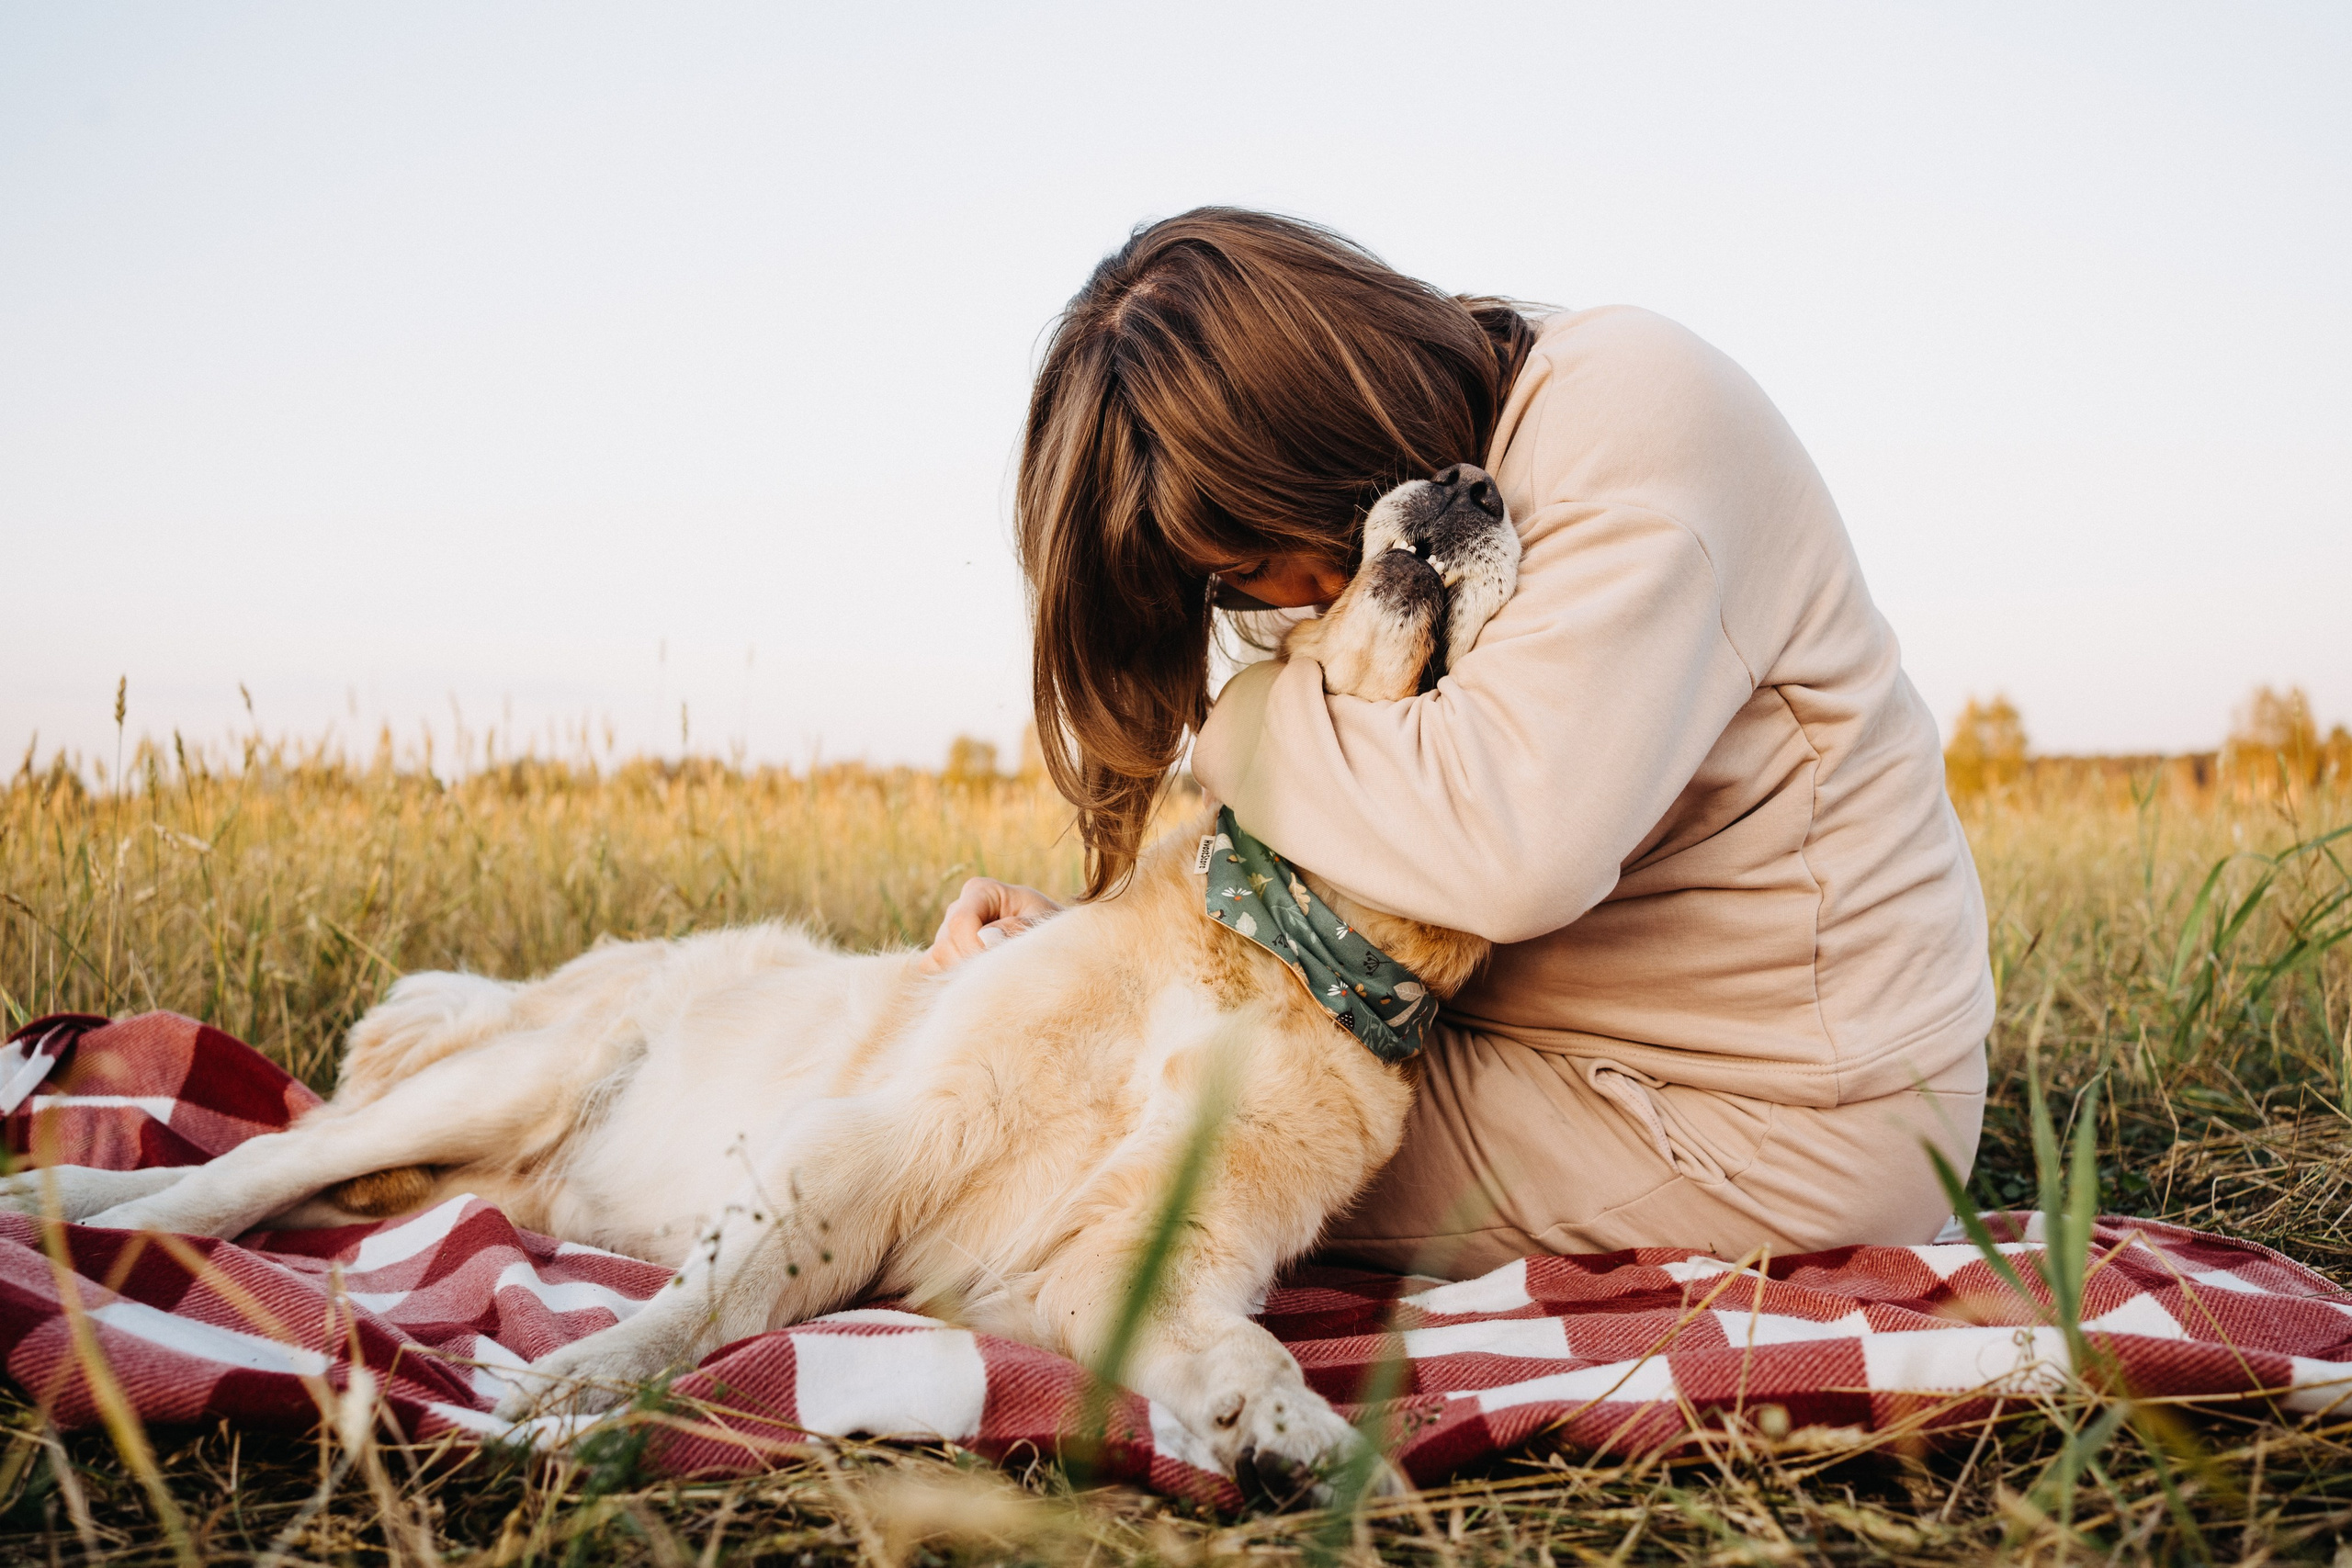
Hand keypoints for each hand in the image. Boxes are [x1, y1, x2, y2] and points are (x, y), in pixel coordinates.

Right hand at [920, 878, 1062, 973]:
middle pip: (945, 944)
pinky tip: (977, 986)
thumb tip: (987, 939)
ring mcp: (946, 931)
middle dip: (970, 965)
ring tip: (995, 978)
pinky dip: (948, 982)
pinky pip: (930, 971)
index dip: (974, 948)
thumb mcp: (1043, 924)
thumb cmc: (1048, 930)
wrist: (1050, 945)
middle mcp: (958, 907)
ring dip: (962, 975)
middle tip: (1002, 977)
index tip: (999, 965)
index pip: (960, 921)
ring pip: (935, 960)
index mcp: (981, 891)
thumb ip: (1018, 928)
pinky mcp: (942, 954)